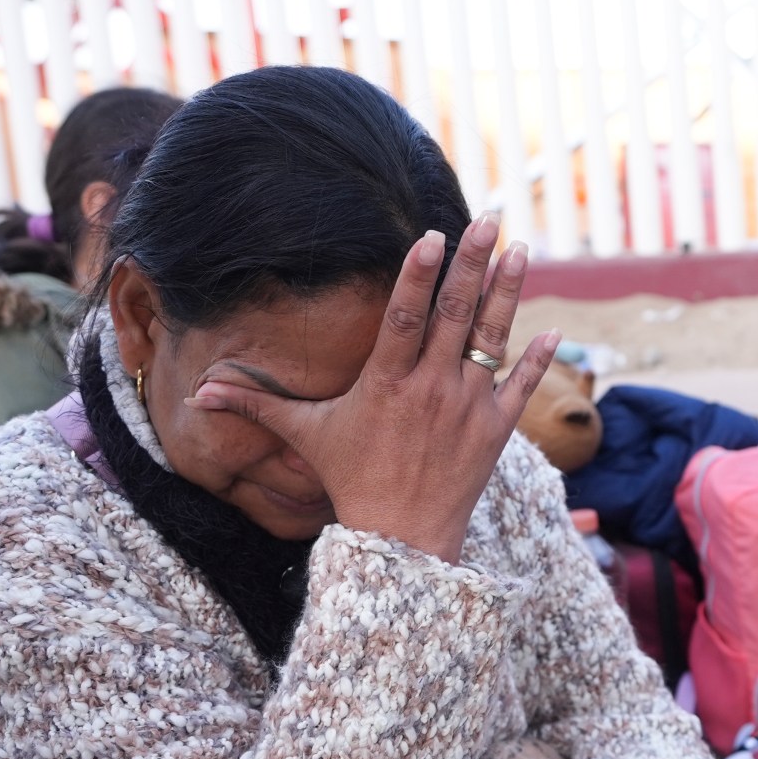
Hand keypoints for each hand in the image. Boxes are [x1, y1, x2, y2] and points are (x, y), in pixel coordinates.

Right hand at [189, 216, 559, 561]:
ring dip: (508, 293)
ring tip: (521, 250)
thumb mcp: (306, 436)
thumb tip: (202, 391)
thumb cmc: (351, 480)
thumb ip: (258, 405)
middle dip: (473, 264)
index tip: (432, 237)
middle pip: (454, 314)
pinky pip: (521, 387)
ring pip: (491, 340)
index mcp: (386, 382)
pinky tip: (555, 330)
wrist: (402, 537)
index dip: (418, 276)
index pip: (404, 317)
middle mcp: (430, 389)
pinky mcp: (495, 431)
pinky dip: (539, 360)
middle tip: (489, 221)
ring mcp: (468, 408)